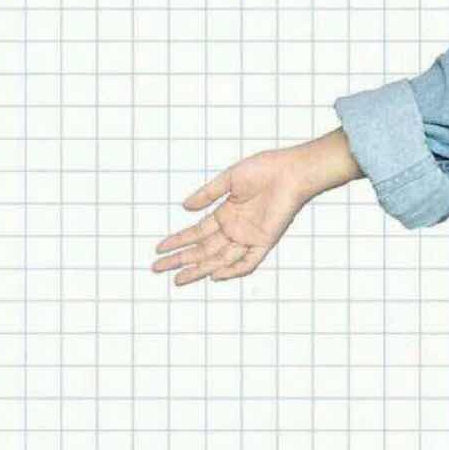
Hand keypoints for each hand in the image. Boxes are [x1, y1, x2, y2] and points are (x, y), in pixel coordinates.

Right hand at [151, 127, 363, 285]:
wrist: (290, 171)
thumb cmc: (264, 170)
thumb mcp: (230, 179)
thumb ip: (208, 193)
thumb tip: (184, 206)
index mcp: (226, 213)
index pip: (197, 232)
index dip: (178, 240)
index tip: (159, 249)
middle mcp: (235, 228)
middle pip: (203, 249)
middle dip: (181, 260)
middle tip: (158, 269)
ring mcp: (249, 236)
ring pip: (220, 259)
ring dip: (200, 269)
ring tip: (179, 279)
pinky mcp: (265, 240)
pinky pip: (248, 261)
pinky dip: (233, 270)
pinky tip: (215, 276)